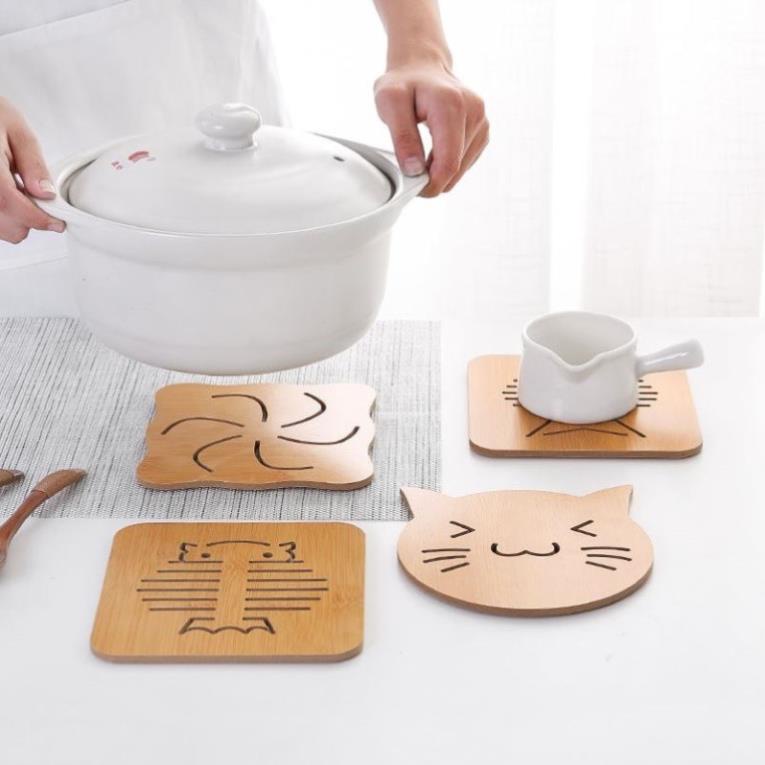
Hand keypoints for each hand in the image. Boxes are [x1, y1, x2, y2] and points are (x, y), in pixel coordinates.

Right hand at [0, 97, 64, 243]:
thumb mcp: (17, 131)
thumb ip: (33, 164)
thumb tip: (46, 194)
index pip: (10, 204)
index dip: (39, 218)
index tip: (57, 222)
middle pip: (8, 226)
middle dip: (29, 219)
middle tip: (35, 197)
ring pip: (0, 230)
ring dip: (15, 219)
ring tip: (17, 191)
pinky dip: (4, 216)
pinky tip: (7, 196)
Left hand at [374, 60, 487, 196]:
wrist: (422, 67)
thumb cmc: (404, 83)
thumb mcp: (390, 104)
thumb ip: (402, 137)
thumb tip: (415, 171)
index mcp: (451, 105)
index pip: (448, 163)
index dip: (430, 184)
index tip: (413, 186)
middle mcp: (474, 112)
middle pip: (456, 169)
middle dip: (434, 178)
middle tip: (412, 169)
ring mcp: (482, 121)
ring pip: (462, 169)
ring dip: (441, 171)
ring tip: (423, 154)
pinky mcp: (483, 130)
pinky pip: (466, 162)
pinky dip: (450, 164)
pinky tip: (436, 149)